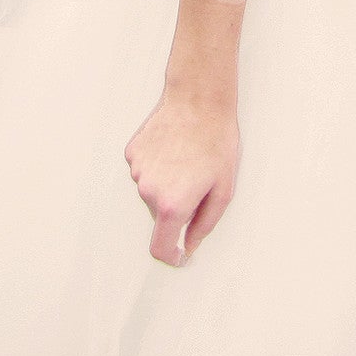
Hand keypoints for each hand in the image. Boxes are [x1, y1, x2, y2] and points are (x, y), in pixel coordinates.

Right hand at [124, 88, 238, 267]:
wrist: (198, 99)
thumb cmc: (216, 142)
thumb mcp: (223, 190)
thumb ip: (204, 224)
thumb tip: (190, 245)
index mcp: (172, 204)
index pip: (160, 247)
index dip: (171, 256)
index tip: (180, 254)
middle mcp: (149, 191)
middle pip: (160, 215)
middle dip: (177, 206)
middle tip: (198, 179)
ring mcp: (137, 170)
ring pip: (152, 191)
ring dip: (167, 184)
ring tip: (187, 158)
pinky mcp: (132, 152)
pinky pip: (144, 170)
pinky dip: (157, 166)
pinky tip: (173, 146)